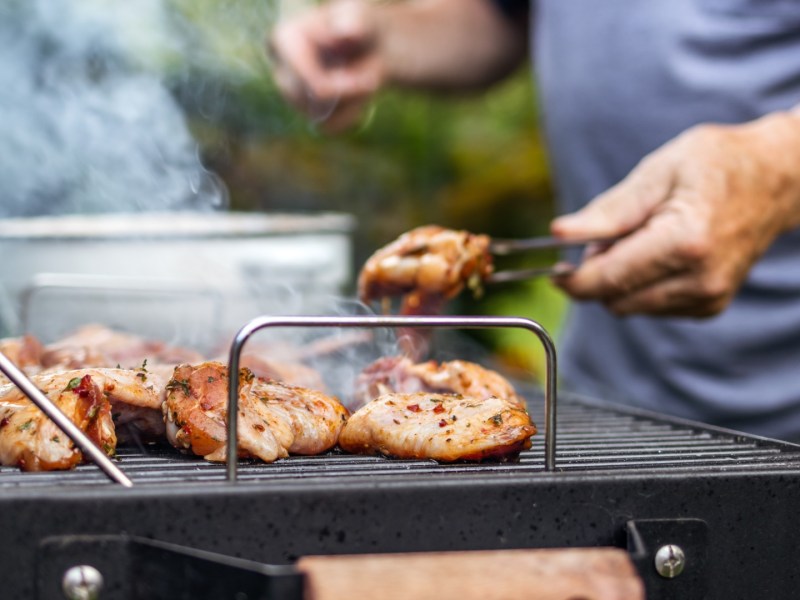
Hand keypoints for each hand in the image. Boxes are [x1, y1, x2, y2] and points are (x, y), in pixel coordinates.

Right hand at [268, 0, 384, 131]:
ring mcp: (291, 95)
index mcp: (283, 41)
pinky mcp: (305, 112)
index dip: (343, 89)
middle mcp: (281, 70)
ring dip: (352, 103)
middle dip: (349, 95)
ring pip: (321, 117)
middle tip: (374, 82)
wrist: (369, 45)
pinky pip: (329, 127)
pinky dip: (350, 116)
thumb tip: (344, 32)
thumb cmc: (361, 26)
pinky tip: (359, 97)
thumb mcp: (361, 17)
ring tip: (367, 83)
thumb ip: (354, 22)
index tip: (372, 81)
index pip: (308, 82)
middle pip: (313, 102)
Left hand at [551, 111, 799, 316]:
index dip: (572, 279)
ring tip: (640, 238)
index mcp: (685, 242)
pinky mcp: (709, 306)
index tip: (554, 269)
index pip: (607, 280)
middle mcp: (700, 279)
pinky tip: (658, 254)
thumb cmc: (714, 165)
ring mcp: (708, 297)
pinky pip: (651, 307)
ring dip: (619, 281)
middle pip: (615, 300)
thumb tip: (558, 233)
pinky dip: (641, 286)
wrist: (774, 179)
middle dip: (597, 275)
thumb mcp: (656, 172)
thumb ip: (607, 211)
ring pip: (630, 307)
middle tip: (608, 237)